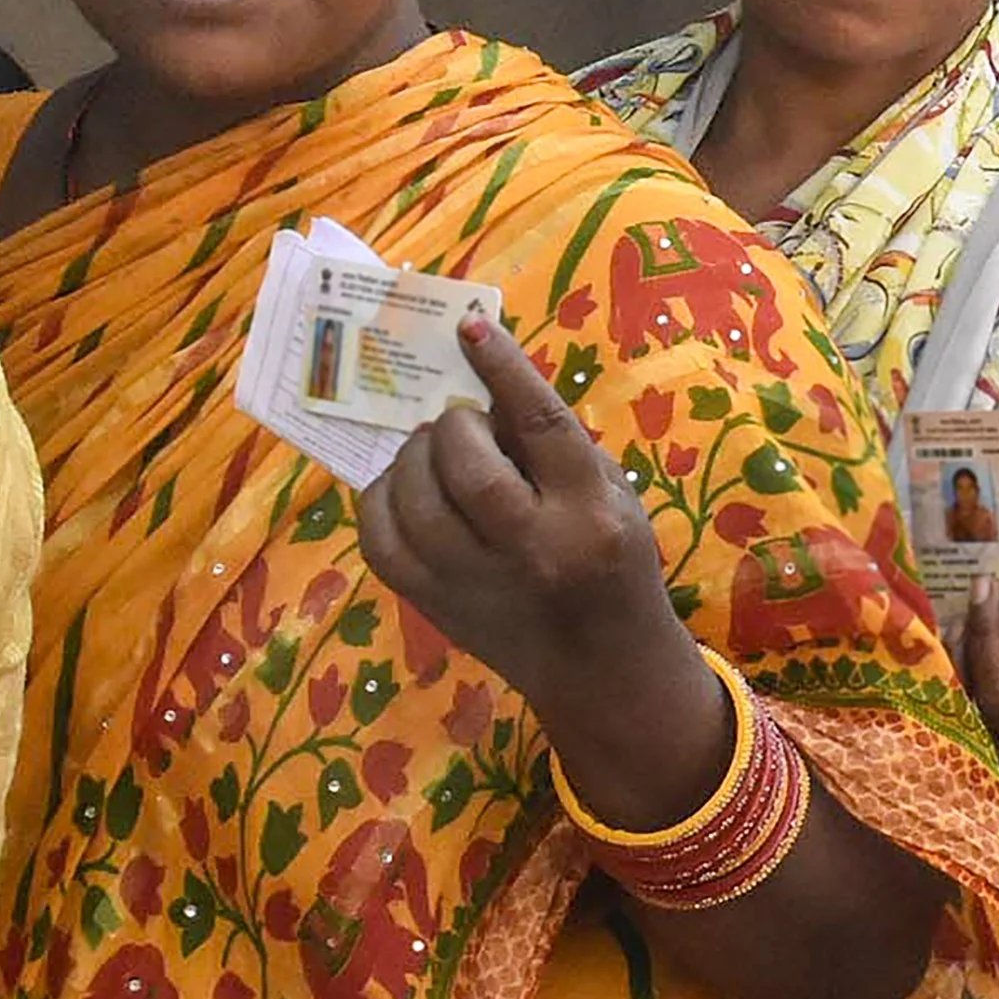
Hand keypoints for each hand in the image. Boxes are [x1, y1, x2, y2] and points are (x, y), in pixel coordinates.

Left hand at [359, 315, 689, 709]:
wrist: (603, 669)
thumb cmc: (618, 567)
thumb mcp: (615, 500)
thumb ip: (559, 450)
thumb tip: (486, 391)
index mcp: (592, 515)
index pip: (544, 427)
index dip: (504, 371)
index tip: (470, 328)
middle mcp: (533, 549)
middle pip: (467, 466)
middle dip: (453, 427)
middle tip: (463, 424)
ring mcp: (474, 583)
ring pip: (414, 501)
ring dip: (413, 458)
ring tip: (432, 452)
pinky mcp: (433, 605)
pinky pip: (380, 540)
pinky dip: (380, 500)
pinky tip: (402, 490)